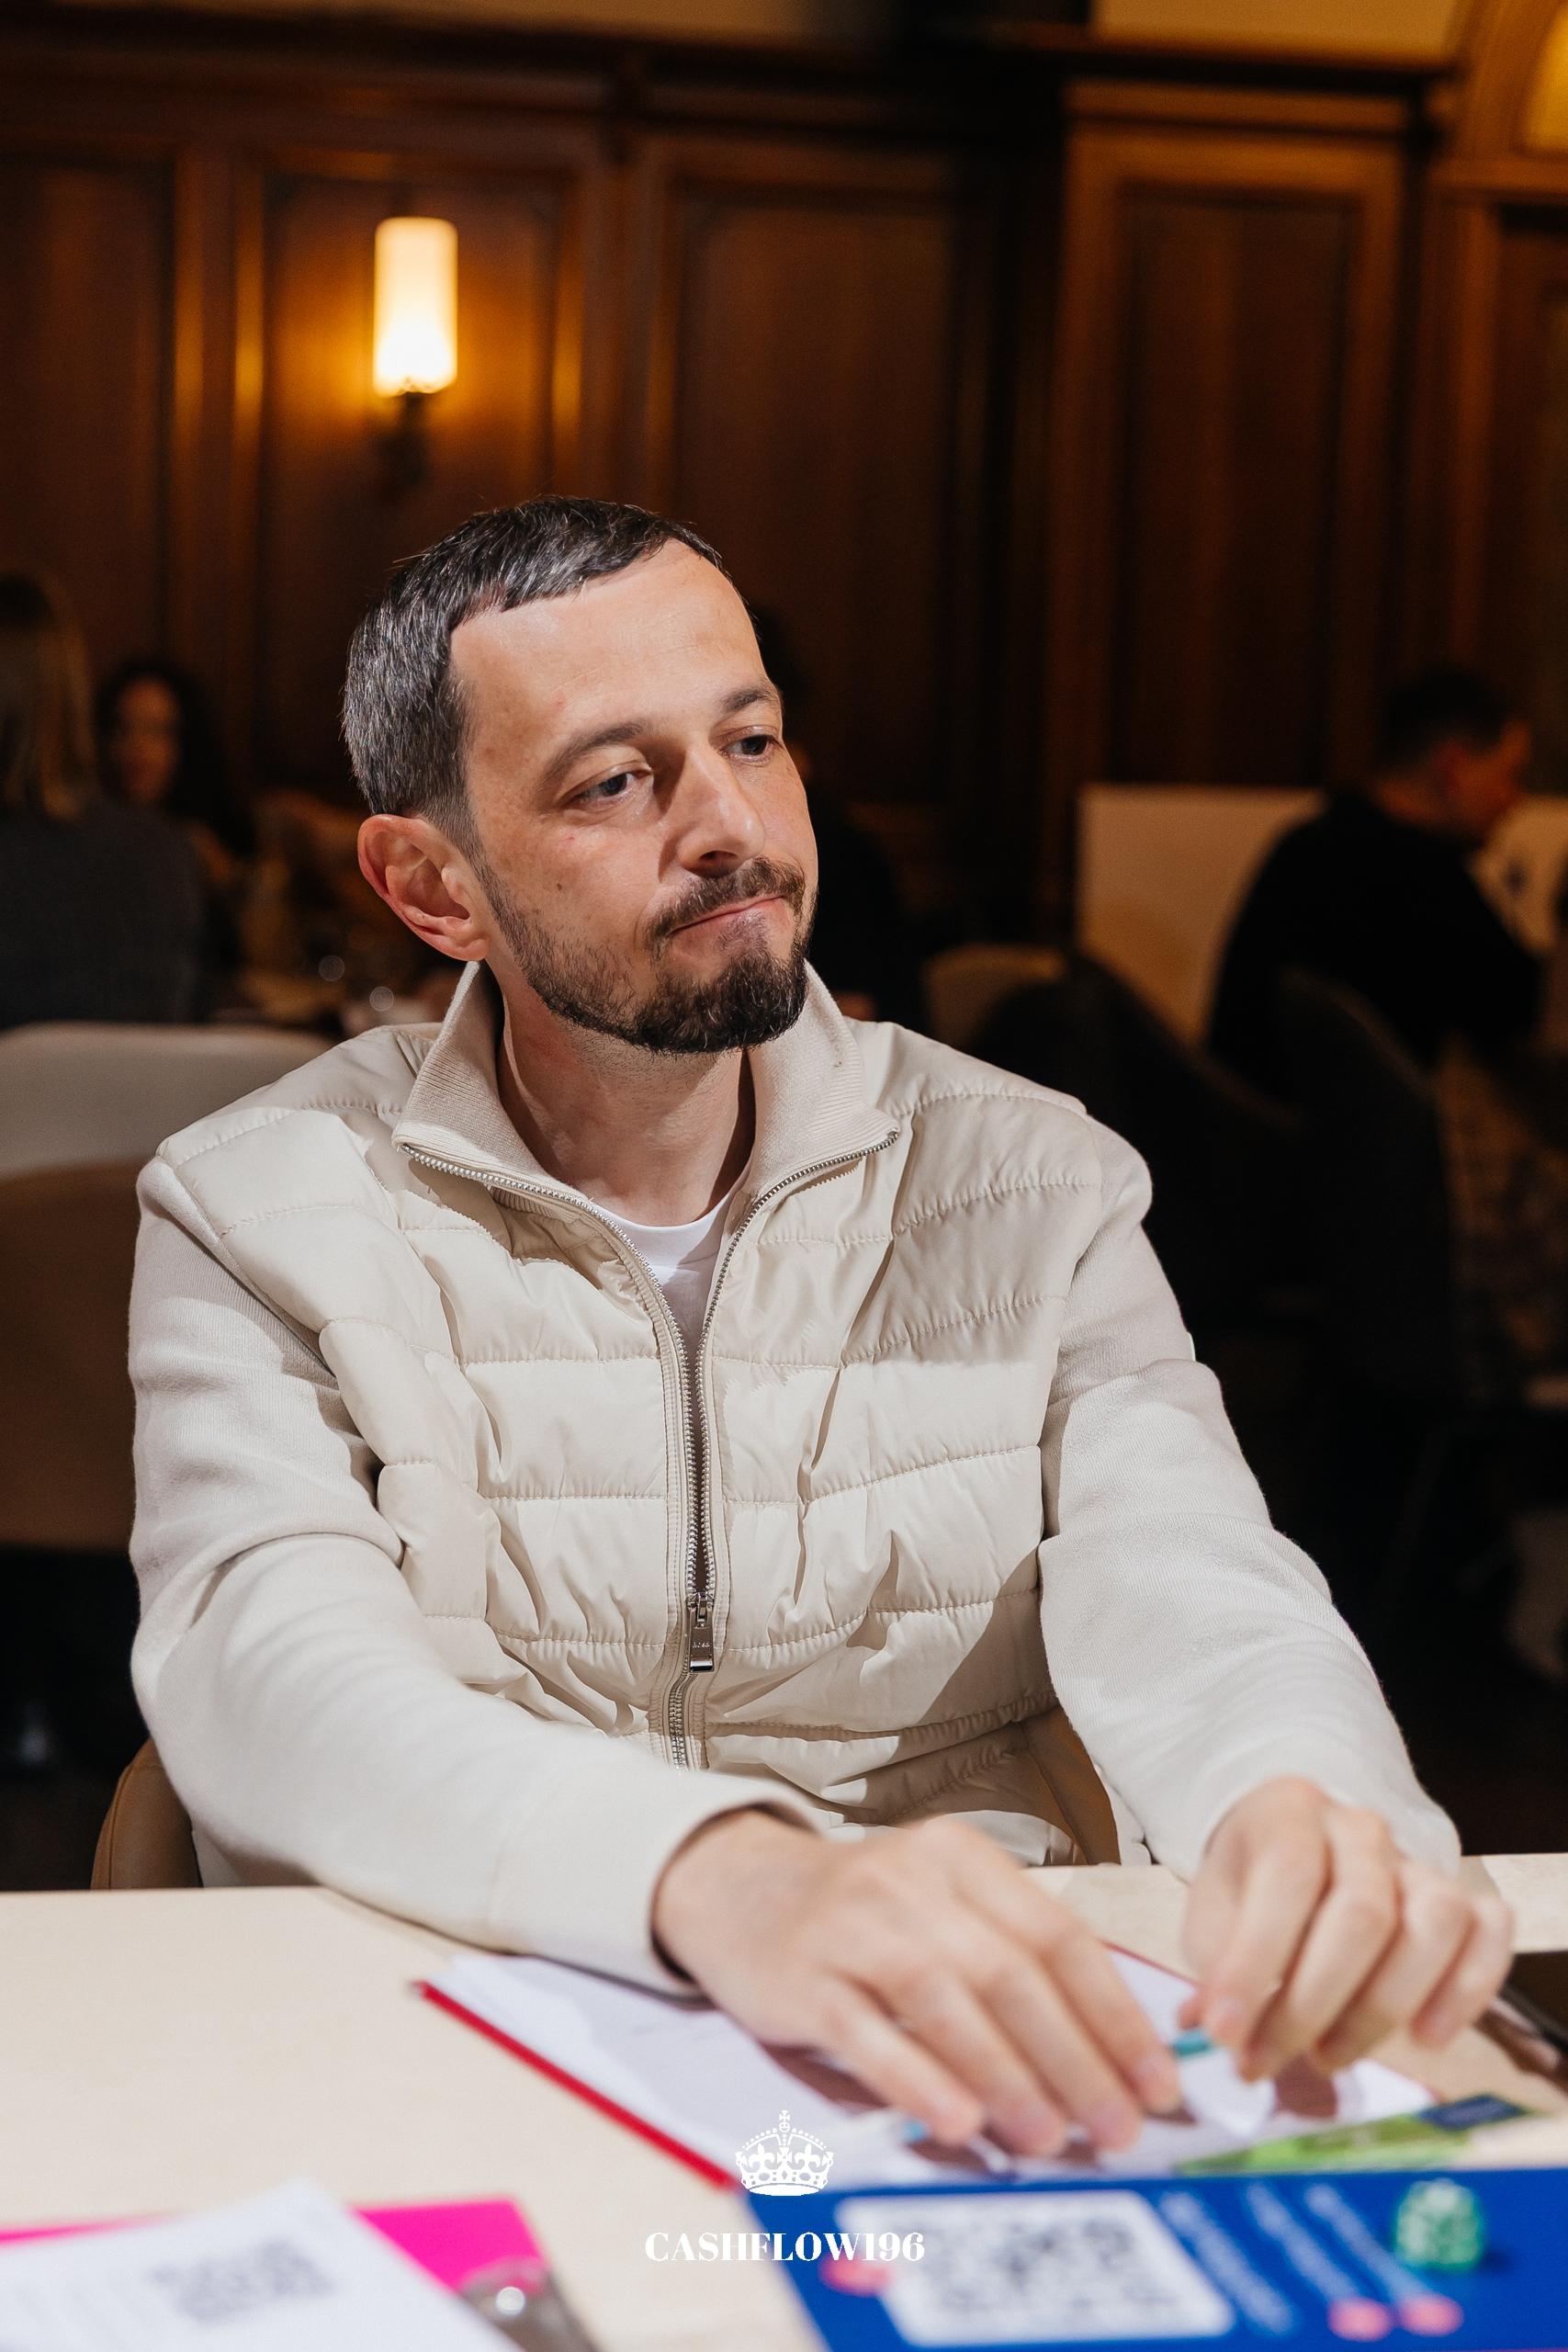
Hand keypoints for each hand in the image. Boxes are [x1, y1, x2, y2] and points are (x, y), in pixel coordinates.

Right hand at [651, 1809, 1180, 2155]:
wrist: (738, 1889)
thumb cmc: (864, 1916)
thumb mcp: (941, 1908)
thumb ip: (1012, 1961)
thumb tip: (1109, 2057)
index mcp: (963, 1858)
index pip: (1059, 1936)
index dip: (1115, 2016)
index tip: (1159, 2084)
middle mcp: (911, 1879)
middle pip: (1011, 1972)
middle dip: (1076, 2058)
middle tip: (1117, 2128)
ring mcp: (852, 1924)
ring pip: (945, 2000)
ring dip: (1007, 2074)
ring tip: (1051, 2138)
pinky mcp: (802, 1975)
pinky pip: (867, 2032)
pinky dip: (918, 2078)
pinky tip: (959, 2121)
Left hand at [1180, 1778, 1511, 2079]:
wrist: (1292, 1852)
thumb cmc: (1251, 1892)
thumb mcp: (1213, 1916)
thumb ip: (1217, 1966)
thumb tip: (1216, 2031)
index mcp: (1290, 1812)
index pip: (1287, 1876)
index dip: (1255, 1960)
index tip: (1224, 2032)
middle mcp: (1361, 1829)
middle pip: (1364, 1912)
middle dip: (1312, 2003)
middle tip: (1268, 2060)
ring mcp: (1418, 1863)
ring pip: (1435, 1922)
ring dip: (1384, 2006)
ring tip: (1330, 2055)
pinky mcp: (1463, 1899)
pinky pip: (1490, 1932)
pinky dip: (1468, 1989)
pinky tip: (1426, 2037)